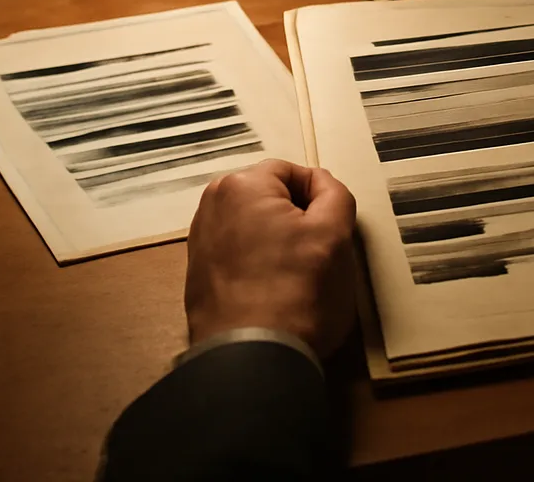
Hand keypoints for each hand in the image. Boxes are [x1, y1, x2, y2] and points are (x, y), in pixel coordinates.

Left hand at [184, 159, 356, 358]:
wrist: (253, 360)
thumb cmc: (298, 290)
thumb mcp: (335, 233)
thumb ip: (334, 193)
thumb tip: (321, 185)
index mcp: (240, 185)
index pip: (293, 172)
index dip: (320, 198)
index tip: (331, 230)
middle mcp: (210, 206)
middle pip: (270, 197)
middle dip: (296, 218)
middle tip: (317, 252)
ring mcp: (199, 243)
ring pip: (255, 226)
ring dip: (277, 241)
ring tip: (296, 275)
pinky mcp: (197, 276)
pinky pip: (238, 253)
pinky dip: (258, 263)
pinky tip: (273, 290)